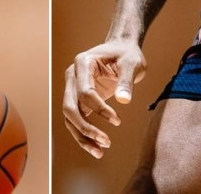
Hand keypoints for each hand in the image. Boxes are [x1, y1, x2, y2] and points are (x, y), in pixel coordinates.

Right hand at [62, 40, 145, 158]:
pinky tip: (97, 147)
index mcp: (82, 63)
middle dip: (85, 128)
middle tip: (106, 142)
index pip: (84, 92)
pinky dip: (84, 134)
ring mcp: (73, 87)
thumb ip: (127, 80)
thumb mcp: (131, 63)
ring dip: (82, 136)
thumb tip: (124, 101)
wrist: (121, 48)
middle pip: (69, 107)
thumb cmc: (126, 53)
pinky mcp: (78, 98)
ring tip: (100, 152)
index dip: (99, 109)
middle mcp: (72, 75)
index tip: (117, 121)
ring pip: (69, 117)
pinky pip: (76, 119)